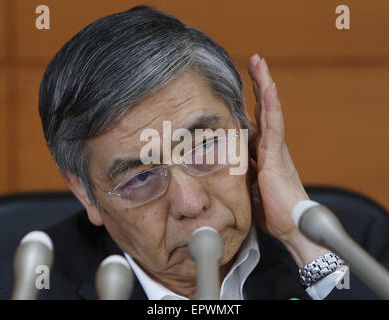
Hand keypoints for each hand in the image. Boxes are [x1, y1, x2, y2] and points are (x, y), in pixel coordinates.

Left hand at [247, 54, 326, 266]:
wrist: (290, 226)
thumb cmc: (271, 210)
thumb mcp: (247, 186)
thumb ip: (238, 171)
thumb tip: (223, 165)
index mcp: (262, 152)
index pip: (254, 121)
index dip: (246, 103)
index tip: (236, 87)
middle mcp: (270, 145)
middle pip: (263, 109)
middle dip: (258, 85)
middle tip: (253, 62)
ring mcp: (274, 148)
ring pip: (269, 111)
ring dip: (264, 86)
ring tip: (259, 63)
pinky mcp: (276, 156)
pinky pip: (274, 126)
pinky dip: (272, 106)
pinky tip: (269, 87)